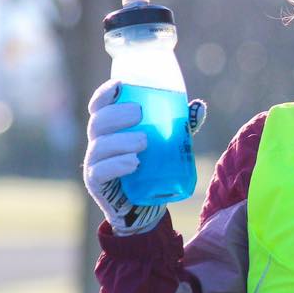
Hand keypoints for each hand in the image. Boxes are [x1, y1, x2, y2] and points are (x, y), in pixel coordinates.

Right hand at [83, 79, 165, 234]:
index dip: (105, 93)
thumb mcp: (166, 144)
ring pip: (100, 146)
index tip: (121, 85)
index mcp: (110, 128)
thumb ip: (179, 125)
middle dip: (117, 114)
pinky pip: (100, 172)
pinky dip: (117, 165)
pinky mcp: (96, 184)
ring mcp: (95, 163)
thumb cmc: (151, 168)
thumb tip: (199, 107)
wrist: (144, 207)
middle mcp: (98, 142)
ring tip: (144, 142)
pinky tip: (133, 163)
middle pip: (98, 122)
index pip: (99, 106)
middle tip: (139, 113)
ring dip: (121, 141)